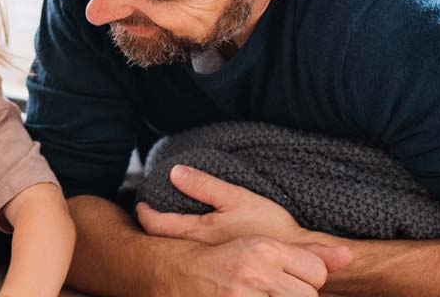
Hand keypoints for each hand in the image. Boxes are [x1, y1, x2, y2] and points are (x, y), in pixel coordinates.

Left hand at [137, 165, 307, 245]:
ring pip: (173, 250)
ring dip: (165, 238)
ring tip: (164, 225)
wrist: (297, 255)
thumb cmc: (270, 226)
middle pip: (159, 240)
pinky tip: (188, 241)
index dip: (144, 213)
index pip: (155, 225)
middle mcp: (197, 250)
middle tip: (148, 214)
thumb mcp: (238, 198)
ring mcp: (207, 262)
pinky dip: (181, 248)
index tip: (142, 205)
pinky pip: (189, 259)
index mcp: (197, 232)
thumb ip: (204, 186)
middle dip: (150, 227)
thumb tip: (174, 172)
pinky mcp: (218, 267)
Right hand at [156, 236, 353, 296]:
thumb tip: (349, 256)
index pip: (317, 274)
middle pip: (307, 296)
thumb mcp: (265, 247)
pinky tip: (255, 296)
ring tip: (265, 293)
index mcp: (265, 250)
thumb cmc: (227, 259)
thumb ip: (310, 252)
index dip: (308, 280)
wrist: (180, 273)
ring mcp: (243, 295)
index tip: (291, 279)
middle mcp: (256, 272)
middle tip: (276, 290)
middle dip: (296, 296)